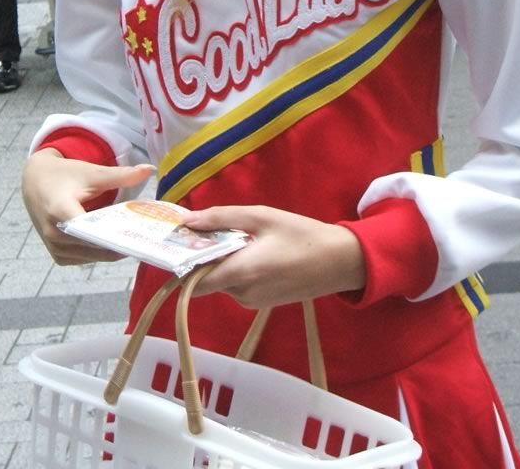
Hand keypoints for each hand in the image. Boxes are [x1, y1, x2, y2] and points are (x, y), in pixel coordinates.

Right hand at [21, 149, 155, 264]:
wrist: (36, 182)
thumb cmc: (65, 175)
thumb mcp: (93, 173)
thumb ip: (121, 175)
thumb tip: (149, 169)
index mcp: (60, 211)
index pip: (92, 230)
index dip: (116, 234)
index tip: (140, 233)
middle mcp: (54, 233)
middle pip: (95, 246)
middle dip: (120, 242)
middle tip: (146, 237)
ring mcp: (54, 248)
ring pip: (93, 256)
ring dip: (112, 249)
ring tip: (136, 239)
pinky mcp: (57, 256)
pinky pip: (85, 259)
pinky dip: (100, 252)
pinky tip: (116, 241)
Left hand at [179, 205, 365, 308]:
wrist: (339, 262)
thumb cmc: (301, 235)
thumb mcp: (261, 216)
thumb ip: (222, 218)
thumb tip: (187, 220)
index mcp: (240, 272)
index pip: (192, 280)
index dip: (182, 263)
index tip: (180, 242)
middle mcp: (241, 294)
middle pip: (206, 280)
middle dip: (205, 258)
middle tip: (213, 231)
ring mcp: (251, 302)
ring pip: (222, 282)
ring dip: (224, 262)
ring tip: (244, 238)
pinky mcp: (261, 303)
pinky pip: (238, 286)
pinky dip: (238, 269)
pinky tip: (256, 252)